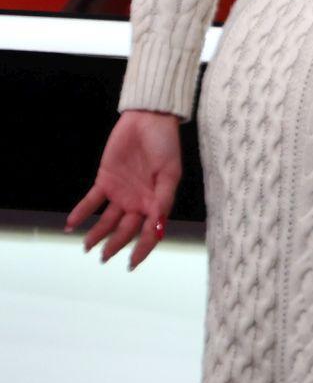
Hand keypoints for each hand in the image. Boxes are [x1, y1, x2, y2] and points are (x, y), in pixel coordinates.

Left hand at [68, 109, 181, 269]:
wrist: (148, 120)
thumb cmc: (165, 144)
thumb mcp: (170, 173)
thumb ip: (163, 200)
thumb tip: (158, 226)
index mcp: (156, 201)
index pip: (149, 231)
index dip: (142, 248)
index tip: (132, 263)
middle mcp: (138, 201)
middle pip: (125, 229)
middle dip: (115, 244)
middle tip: (104, 258)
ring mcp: (120, 192)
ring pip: (106, 220)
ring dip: (96, 234)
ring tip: (86, 247)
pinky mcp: (105, 180)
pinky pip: (91, 201)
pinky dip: (81, 213)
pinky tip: (71, 224)